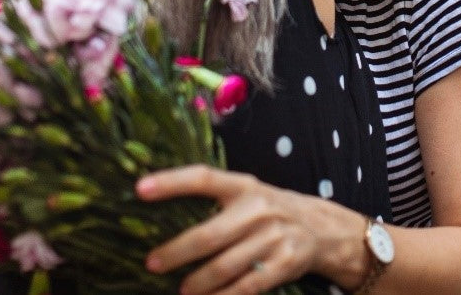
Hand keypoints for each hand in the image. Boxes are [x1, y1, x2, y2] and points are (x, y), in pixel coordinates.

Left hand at [136, 166, 337, 294]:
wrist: (320, 227)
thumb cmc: (267, 208)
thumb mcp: (245, 191)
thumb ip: (214, 198)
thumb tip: (163, 209)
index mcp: (241, 184)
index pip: (202, 177)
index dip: (171, 182)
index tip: (140, 189)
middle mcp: (257, 208)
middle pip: (209, 233)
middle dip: (177, 251)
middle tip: (152, 263)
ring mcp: (272, 236)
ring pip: (225, 266)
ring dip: (198, 282)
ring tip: (181, 290)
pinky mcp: (285, 263)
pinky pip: (247, 286)